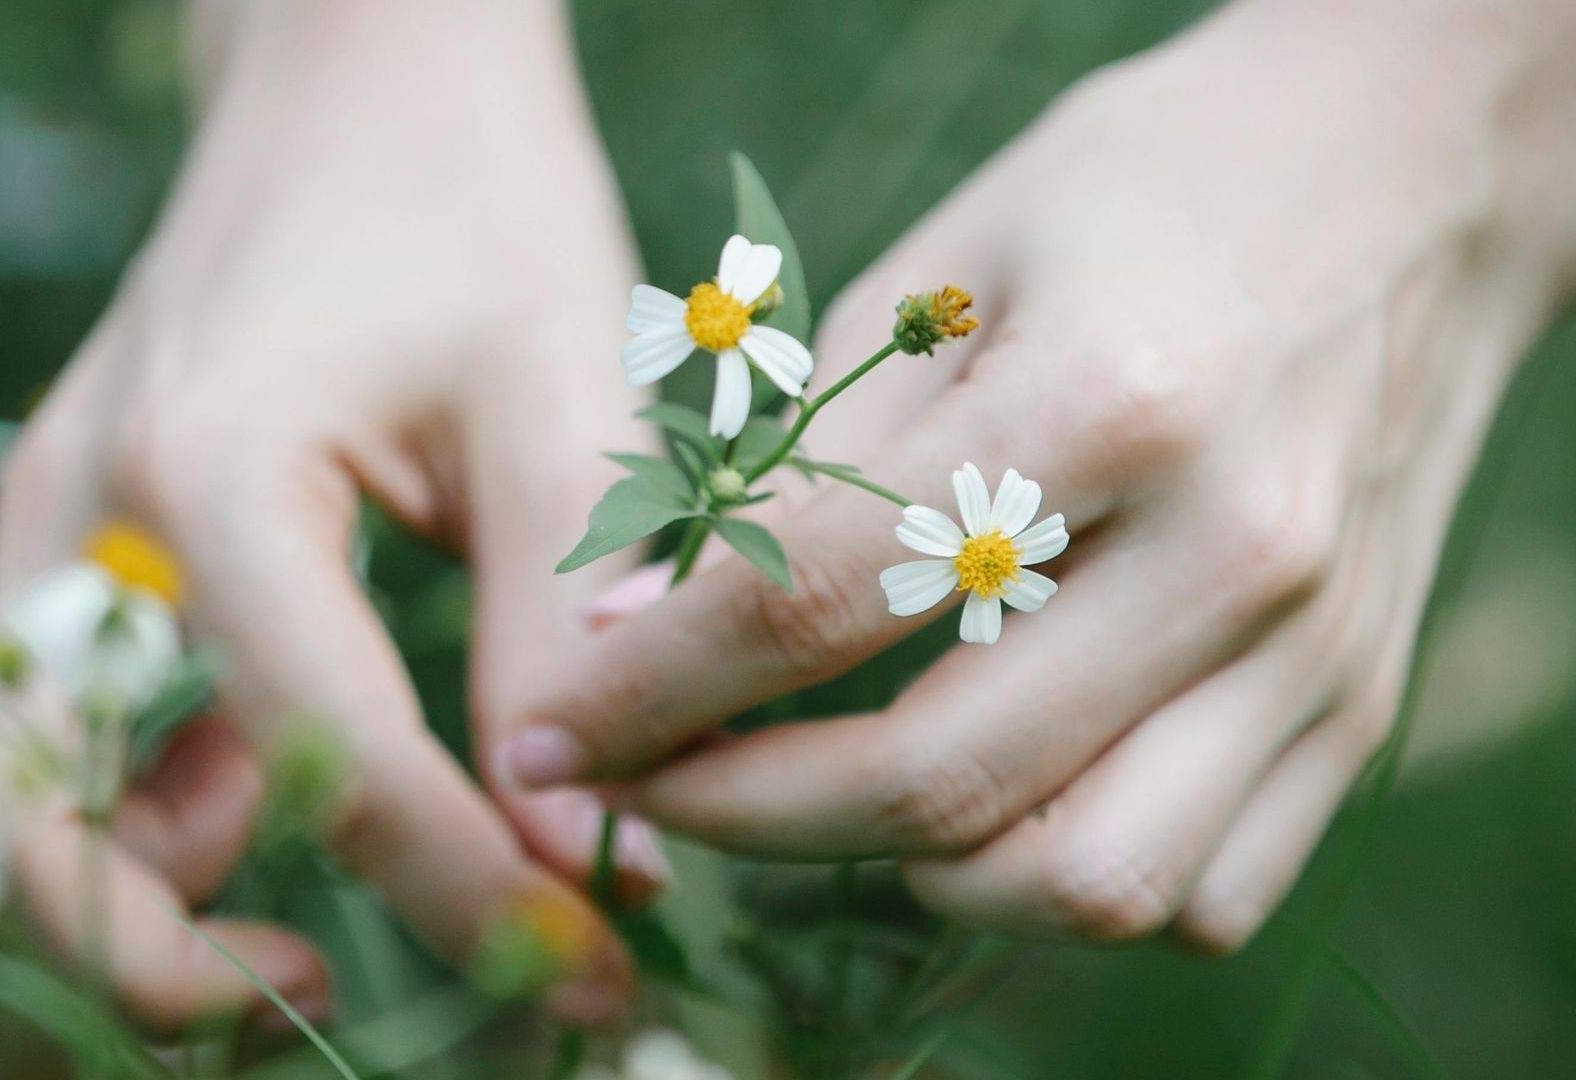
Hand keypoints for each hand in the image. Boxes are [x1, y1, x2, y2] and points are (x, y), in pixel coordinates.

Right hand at [0, 2, 658, 1028]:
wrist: (369, 78)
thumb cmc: (474, 205)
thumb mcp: (556, 405)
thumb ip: (566, 632)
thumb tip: (592, 853)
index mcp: (207, 476)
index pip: (329, 756)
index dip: (465, 893)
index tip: (584, 968)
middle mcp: (88, 518)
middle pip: (45, 829)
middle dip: (175, 968)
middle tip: (344, 1001)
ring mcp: (67, 530)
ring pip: (35, 796)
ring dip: (151, 904)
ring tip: (319, 939)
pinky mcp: (98, 539)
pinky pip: (87, 723)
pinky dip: (169, 808)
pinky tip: (309, 800)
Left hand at [499, 0, 1575, 949]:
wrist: (1409, 177)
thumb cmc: (1145, 192)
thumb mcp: (942, 271)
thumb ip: (792, 466)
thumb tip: (624, 628)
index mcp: (1112, 396)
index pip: (819, 603)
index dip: (652, 692)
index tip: (552, 737)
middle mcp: (1231, 548)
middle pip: (941, 780)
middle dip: (742, 815)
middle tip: (654, 788)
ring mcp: (1316, 648)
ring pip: (1085, 884)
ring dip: (909, 877)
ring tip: (825, 798)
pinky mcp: (1361, 704)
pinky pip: (1200, 894)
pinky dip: (1062, 886)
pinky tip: (994, 806)